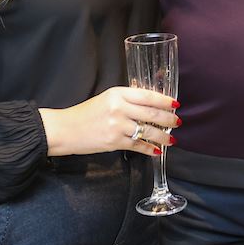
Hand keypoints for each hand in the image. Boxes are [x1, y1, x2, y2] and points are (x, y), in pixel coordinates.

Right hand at [39, 86, 179, 156]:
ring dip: (163, 137)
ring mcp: (117, 126)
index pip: (148, 96)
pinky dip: (149, 149)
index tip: (175, 104)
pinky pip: (138, 145)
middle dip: (169, 119)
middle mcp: (119, 108)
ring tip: (171, 139)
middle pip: (152, 114)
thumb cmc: (86, 113)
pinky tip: (156, 150)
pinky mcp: (114, 142)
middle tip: (177, 122)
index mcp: (118, 94)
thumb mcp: (107, 98)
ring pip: (148, 131)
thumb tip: (150, 105)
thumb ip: (127, 100)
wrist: (66, 129)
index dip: (165, 101)